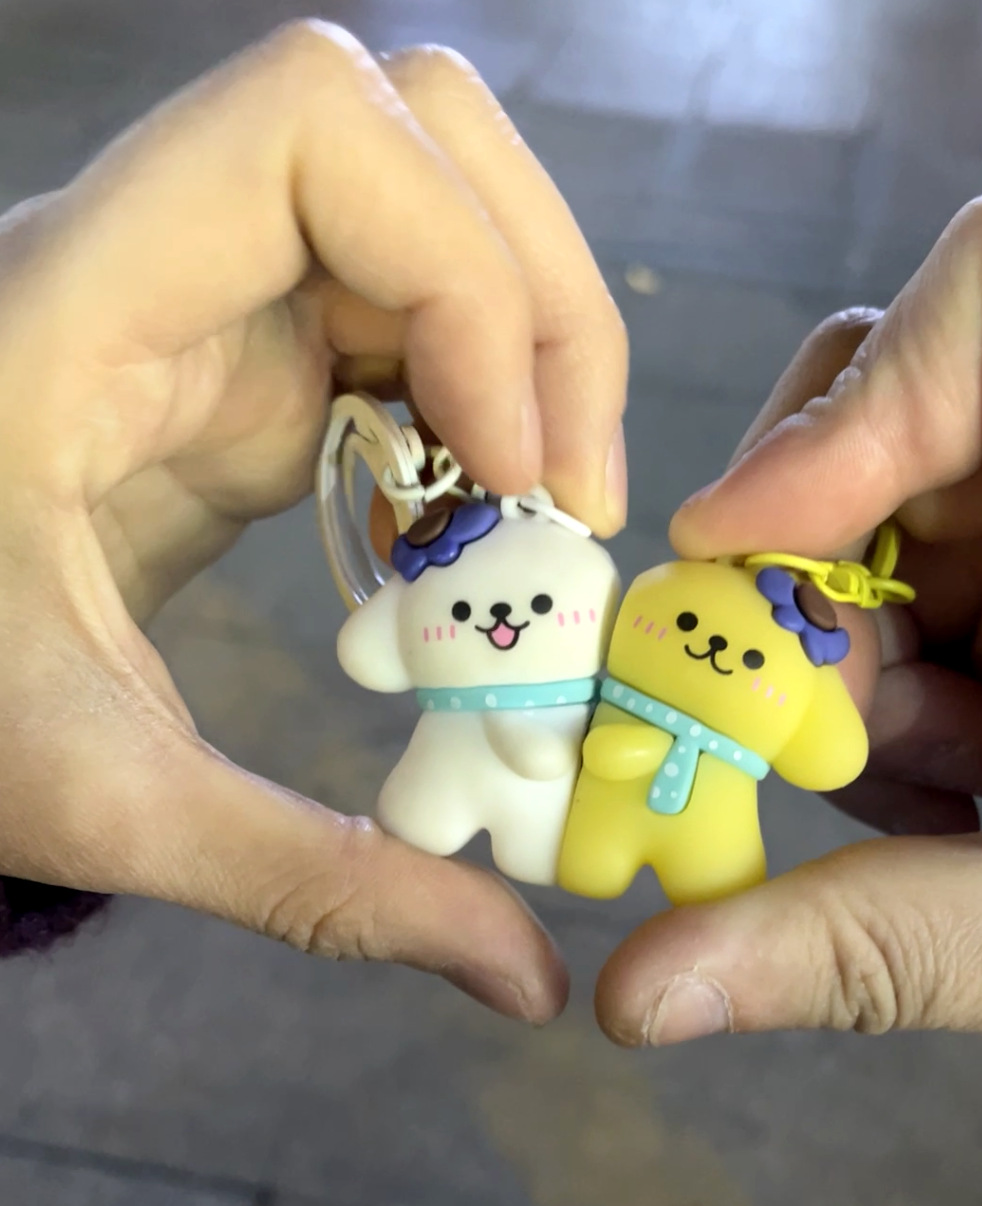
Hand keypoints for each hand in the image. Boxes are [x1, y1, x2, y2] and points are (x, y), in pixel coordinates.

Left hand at [0, 21, 629, 1019]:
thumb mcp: (103, 796)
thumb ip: (321, 882)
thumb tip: (525, 979)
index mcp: (83, 307)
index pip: (313, 124)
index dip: (461, 270)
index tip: (512, 472)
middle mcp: (162, 259)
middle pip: (424, 130)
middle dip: (543, 303)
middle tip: (573, 494)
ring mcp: (219, 298)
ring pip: (446, 207)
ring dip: (540, 349)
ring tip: (553, 512)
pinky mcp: (259, 355)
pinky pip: (424, 316)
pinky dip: (497, 400)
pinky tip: (490, 521)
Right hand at [596, 194, 981, 1159]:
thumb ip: (867, 952)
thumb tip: (635, 990)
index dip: (851, 402)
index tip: (739, 549)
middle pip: (896, 418)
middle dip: (807, 574)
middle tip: (800, 721)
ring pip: (882, 536)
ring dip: (846, 670)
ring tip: (926, 808)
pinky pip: (913, 623)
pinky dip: (883, 715)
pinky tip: (952, 815)